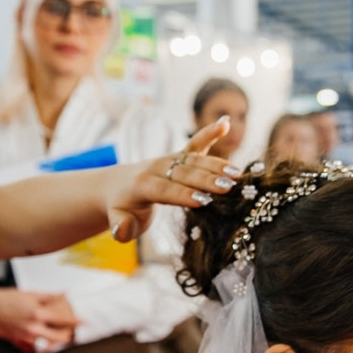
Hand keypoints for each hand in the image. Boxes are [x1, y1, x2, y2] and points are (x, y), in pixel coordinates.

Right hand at [0, 287, 79, 352]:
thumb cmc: (9, 298)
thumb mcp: (31, 294)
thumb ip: (49, 297)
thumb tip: (64, 294)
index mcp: (37, 312)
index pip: (62, 319)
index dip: (75, 321)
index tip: (83, 321)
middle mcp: (33, 327)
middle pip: (59, 337)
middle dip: (70, 335)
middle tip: (76, 332)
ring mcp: (27, 336)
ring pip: (49, 344)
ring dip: (59, 341)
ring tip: (66, 337)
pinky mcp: (21, 341)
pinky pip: (39, 345)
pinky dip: (46, 343)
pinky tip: (51, 339)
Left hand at [105, 120, 237, 243]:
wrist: (117, 184)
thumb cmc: (122, 208)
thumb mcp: (118, 219)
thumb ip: (120, 227)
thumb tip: (122, 230)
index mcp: (142, 185)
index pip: (165, 190)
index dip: (183, 195)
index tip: (203, 201)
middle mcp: (157, 167)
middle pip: (184, 174)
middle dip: (206, 180)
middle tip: (227, 187)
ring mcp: (169, 159)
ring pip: (194, 160)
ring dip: (216, 165)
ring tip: (236, 173)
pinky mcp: (179, 155)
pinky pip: (196, 143)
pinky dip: (210, 132)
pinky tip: (225, 123)